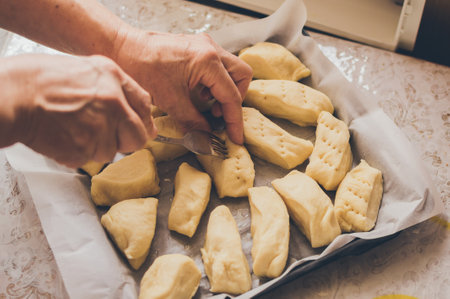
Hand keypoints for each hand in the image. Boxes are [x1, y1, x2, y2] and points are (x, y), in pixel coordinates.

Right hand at [1, 54, 154, 167]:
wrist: (11, 96)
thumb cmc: (36, 79)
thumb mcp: (82, 68)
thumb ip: (110, 87)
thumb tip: (127, 106)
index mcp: (113, 78)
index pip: (144, 104)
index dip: (143, 120)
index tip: (142, 128)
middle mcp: (114, 103)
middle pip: (137, 137)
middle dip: (125, 140)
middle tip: (107, 137)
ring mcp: (101, 128)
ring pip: (110, 151)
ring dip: (95, 146)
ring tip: (71, 129)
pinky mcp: (84, 149)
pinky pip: (87, 159)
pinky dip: (76, 153)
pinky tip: (61, 136)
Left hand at [112, 29, 252, 143]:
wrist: (122, 48)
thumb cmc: (142, 68)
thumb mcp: (170, 101)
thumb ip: (193, 121)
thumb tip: (206, 135)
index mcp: (207, 61)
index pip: (231, 95)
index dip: (234, 120)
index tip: (235, 137)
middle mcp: (210, 49)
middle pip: (241, 76)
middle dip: (235, 99)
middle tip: (219, 115)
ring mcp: (204, 46)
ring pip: (231, 69)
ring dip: (224, 90)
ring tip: (207, 105)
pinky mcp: (196, 47)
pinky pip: (217, 66)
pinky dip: (214, 82)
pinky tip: (198, 93)